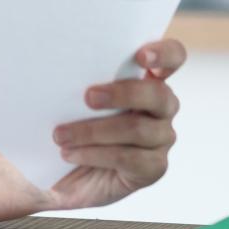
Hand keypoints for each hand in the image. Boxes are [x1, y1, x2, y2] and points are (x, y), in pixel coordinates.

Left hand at [42, 38, 185, 211]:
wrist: (61, 174)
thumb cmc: (70, 126)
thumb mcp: (71, 101)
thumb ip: (78, 81)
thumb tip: (55, 63)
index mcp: (147, 79)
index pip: (173, 57)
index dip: (164, 53)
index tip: (140, 56)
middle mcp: (161, 107)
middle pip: (158, 94)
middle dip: (123, 93)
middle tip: (88, 97)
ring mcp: (161, 138)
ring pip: (138, 129)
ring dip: (93, 131)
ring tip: (61, 135)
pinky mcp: (153, 168)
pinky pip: (128, 158)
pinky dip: (94, 154)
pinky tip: (70, 153)